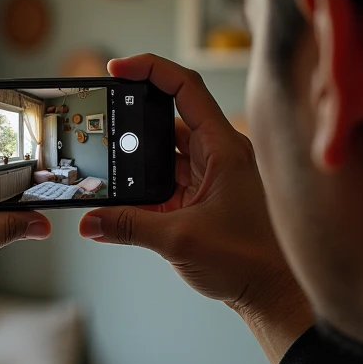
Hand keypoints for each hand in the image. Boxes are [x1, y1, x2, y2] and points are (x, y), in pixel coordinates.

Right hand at [79, 54, 312, 363]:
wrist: (273, 296)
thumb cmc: (248, 262)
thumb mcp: (179, 240)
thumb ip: (129, 226)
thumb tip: (89, 221)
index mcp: (223, 148)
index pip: (185, 89)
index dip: (150, 69)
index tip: (118, 68)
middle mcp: (219, 155)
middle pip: (169, 118)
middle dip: (133, 118)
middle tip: (100, 119)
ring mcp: (211, 176)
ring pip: (165, 152)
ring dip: (137, 158)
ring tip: (106, 161)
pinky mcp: (203, 198)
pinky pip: (167, 179)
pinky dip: (144, 185)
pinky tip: (122, 194)